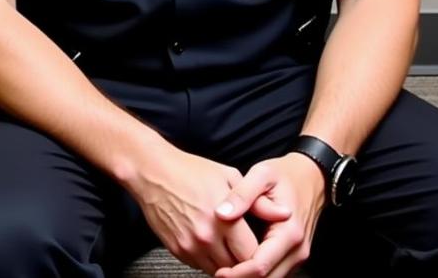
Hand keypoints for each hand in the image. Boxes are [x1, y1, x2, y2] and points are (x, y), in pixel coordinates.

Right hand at [126, 147, 279, 274]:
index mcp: (224, 219)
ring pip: (219, 271)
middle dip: (245, 261)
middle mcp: (207, 238)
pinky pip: (200, 266)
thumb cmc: (190, 170)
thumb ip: (258, 202)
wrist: (152, 171)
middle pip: (237, 267)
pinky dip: (208, 260)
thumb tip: (285, 213)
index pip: (253, 255)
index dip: (261, 254)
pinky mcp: (177, 250)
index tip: (263, 248)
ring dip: (227, 263)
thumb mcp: (228, 176)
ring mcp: (190, 246)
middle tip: (247, 250)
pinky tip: (209, 243)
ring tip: (228, 245)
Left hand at [213, 152, 326, 277]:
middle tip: (218, 274)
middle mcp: (297, 250)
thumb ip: (241, 194)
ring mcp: (297, 254)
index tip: (219, 273)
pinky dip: (257, 272)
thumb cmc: (285, 174)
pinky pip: (275, 271)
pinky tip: (239, 264)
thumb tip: (221, 213)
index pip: (261, 266)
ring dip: (249, 277)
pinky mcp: (294, 254)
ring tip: (226, 270)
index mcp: (289, 232)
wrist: (311, 177)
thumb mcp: (261, 174)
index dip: (238, 273)